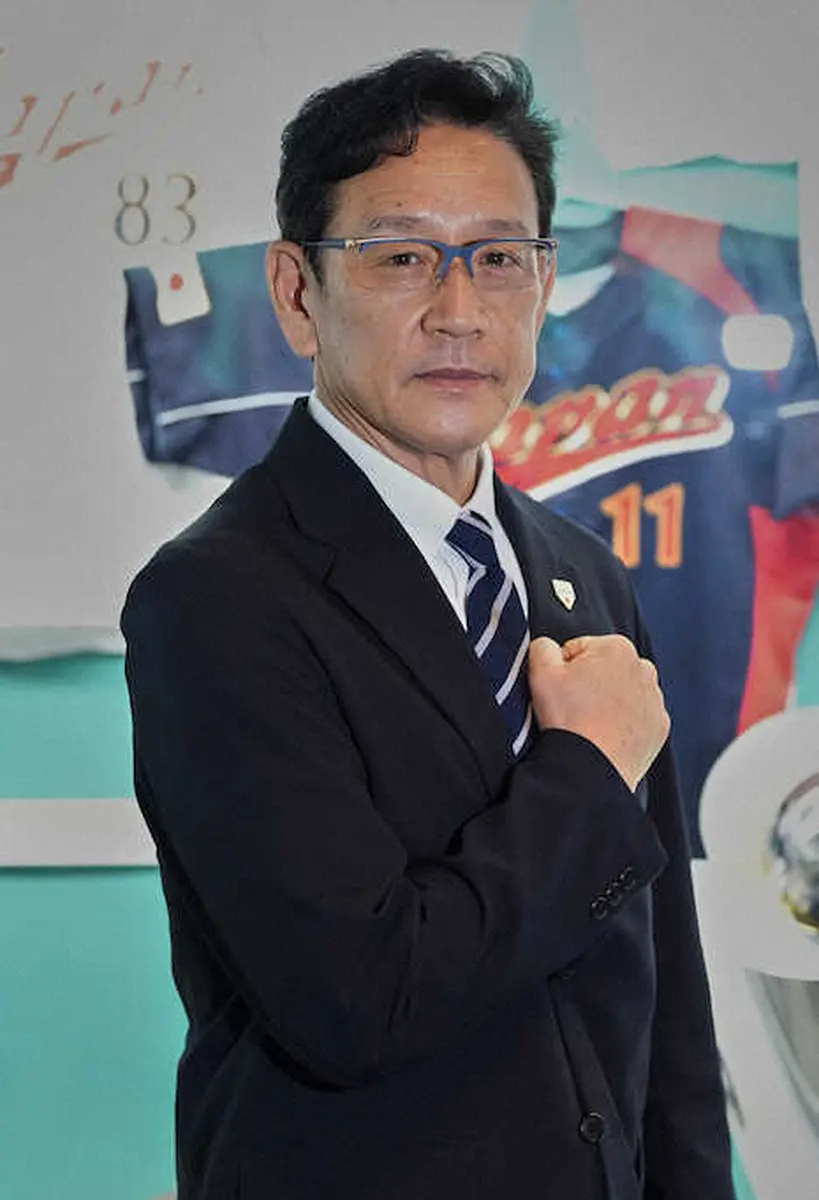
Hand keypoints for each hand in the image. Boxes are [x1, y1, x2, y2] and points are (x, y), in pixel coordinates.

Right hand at [528, 634, 669, 791]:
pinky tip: (605, 734)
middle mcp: (643, 669)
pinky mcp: (659, 727)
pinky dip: (622, 723)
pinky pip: (636, 717)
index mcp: (617, 648)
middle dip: (589, 683)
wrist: (590, 769)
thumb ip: (542, 645)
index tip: (562, 691)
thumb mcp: (540, 671)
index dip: (563, 671)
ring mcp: (655, 700)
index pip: (578, 651)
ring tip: (589, 723)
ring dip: (606, 702)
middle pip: (604, 669)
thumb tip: (549, 646)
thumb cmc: (568, 720)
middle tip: (574, 708)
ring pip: (621, 693)